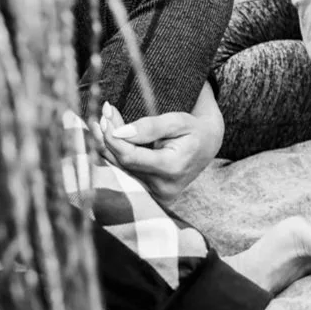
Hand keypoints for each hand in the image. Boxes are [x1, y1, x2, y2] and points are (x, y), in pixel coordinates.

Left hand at [88, 83, 222, 204]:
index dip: (112, 136)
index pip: (129, 156)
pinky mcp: (152, 195)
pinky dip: (116, 155)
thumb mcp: (178, 121)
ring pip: (121, 169)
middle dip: (108, 137)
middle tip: (102, 115)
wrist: (208, 147)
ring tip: (102, 123)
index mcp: (172, 168)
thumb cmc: (194, 131)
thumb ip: (150, 127)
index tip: (105, 114)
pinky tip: (110, 138)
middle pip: (122, 163)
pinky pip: (127, 175)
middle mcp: (163, 187)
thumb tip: (119, 132)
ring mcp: (157, 194)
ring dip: (108, 146)